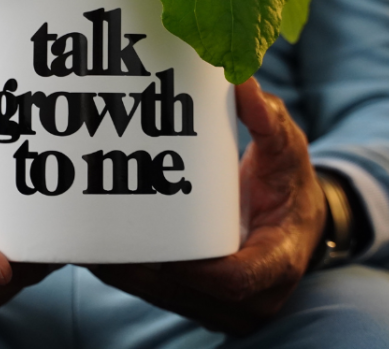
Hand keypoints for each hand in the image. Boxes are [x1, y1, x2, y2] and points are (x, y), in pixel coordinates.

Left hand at [89, 78, 325, 335]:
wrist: (298, 225)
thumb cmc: (290, 183)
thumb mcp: (286, 150)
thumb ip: (267, 120)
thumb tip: (240, 81)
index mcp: (278, 261)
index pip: (235, 278)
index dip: (196, 269)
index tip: (159, 247)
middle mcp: (254, 297)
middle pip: (188, 291)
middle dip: (143, 269)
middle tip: (103, 236)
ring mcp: (228, 308)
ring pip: (167, 298)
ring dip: (129, 276)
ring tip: (90, 244)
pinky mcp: (204, 304)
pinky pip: (162, 296)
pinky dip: (132, 278)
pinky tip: (99, 255)